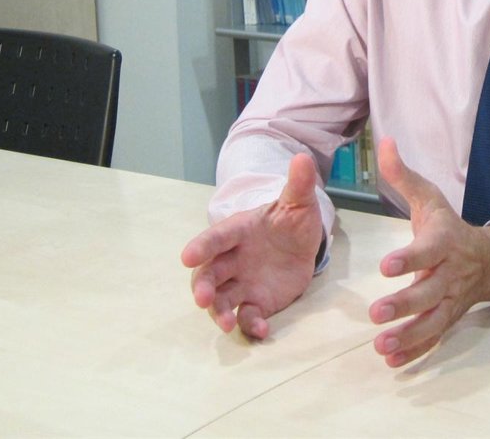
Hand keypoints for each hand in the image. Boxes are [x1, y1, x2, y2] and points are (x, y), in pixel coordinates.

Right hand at [180, 153, 323, 339]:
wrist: (303, 243)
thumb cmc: (291, 219)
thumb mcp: (298, 202)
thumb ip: (298, 185)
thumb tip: (303, 158)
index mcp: (238, 231)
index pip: (216, 237)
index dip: (201, 246)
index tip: (187, 256)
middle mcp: (233, 259)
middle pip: (209, 274)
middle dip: (202, 286)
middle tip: (202, 299)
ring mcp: (242, 282)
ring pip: (221, 299)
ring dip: (219, 312)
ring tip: (227, 324)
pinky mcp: (256, 302)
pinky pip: (248, 316)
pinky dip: (251, 325)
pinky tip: (262, 331)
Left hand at [368, 137, 489, 367]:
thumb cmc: (449, 225)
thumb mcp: (429, 198)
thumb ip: (403, 176)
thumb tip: (383, 142)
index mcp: (444, 241)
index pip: (428, 250)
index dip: (409, 259)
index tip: (386, 266)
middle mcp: (450, 273)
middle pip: (429, 291)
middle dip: (404, 304)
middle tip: (375, 314)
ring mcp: (452, 299)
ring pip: (433, 321)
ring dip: (409, 335)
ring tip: (381, 346)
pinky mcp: (450, 318)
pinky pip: (436, 338)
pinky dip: (416, 352)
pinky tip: (392, 363)